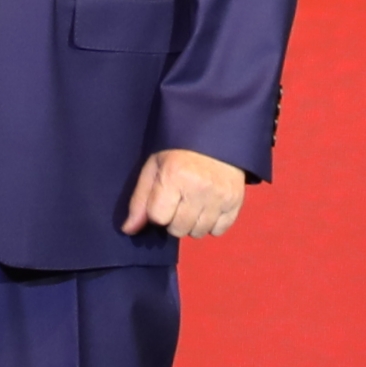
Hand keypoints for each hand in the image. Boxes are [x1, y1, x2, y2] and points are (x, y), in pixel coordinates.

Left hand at [122, 148, 245, 239]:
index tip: (163, 197)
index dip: (157, 210)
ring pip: (198, 233)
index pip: (158, 217)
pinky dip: (212, 223)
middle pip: (178, 229)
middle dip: (174, 219)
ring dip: (192, 223)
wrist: (217, 133)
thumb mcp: (154, 166)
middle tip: (179, 199)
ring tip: (194, 202)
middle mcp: (198, 189)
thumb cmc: (179, 149)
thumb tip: (129, 230)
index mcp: (174, 176)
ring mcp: (220, 197)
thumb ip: (140, 200)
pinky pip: (219, 231)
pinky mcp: (236, 202)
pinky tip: (209, 205)